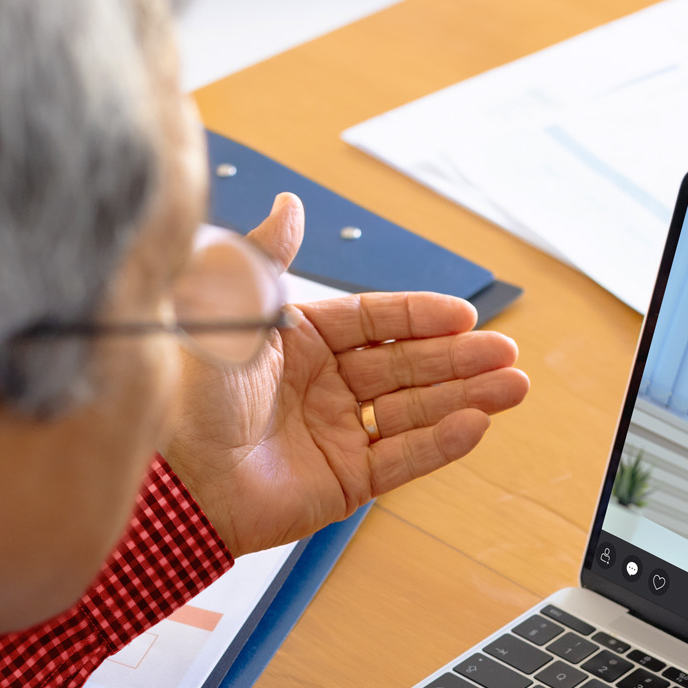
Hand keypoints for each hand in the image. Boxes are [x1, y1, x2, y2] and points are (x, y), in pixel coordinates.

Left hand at [163, 194, 530, 553]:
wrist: (175, 481)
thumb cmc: (188, 396)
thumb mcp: (228, 312)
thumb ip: (266, 258)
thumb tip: (289, 204)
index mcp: (299, 341)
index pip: (375, 321)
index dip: (420, 316)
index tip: (464, 314)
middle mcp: (322, 386)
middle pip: (406, 365)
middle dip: (459, 358)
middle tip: (505, 352)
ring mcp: (336, 434)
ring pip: (414, 410)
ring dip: (466, 397)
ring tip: (512, 386)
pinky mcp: (343, 482)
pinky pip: (402, 458)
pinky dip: (440, 443)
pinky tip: (476, 423)